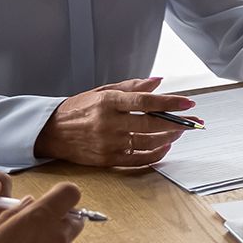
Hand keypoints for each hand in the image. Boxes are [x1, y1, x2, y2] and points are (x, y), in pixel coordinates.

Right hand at [33, 77, 197, 166]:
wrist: (51, 132)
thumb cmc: (78, 109)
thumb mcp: (102, 91)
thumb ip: (132, 86)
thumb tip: (158, 82)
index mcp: (108, 102)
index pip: (145, 102)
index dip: (170, 102)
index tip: (188, 103)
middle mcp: (108, 123)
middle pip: (151, 124)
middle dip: (176, 122)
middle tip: (191, 120)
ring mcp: (108, 144)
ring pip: (148, 143)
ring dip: (169, 138)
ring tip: (179, 131)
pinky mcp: (107, 160)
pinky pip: (138, 160)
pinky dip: (156, 154)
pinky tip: (165, 146)